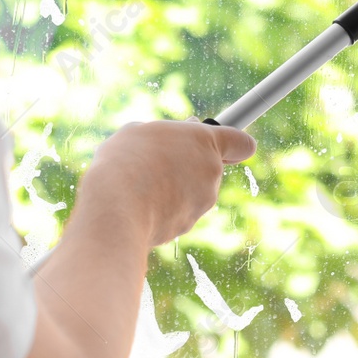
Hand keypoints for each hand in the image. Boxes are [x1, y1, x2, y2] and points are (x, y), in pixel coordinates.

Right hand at [76, 120, 257, 247]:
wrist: (116, 209)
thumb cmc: (125, 161)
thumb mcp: (140, 131)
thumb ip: (166, 133)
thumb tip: (176, 138)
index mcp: (205, 141)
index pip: (242, 143)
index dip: (235, 144)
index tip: (224, 146)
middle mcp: (212, 172)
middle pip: (209, 166)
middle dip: (188, 164)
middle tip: (158, 160)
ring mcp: (203, 202)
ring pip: (192, 190)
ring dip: (174, 186)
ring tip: (141, 182)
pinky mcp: (188, 225)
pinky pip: (179, 211)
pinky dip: (164, 207)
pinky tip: (140, 203)